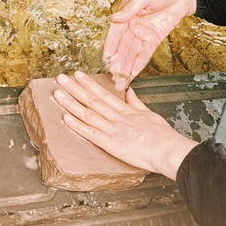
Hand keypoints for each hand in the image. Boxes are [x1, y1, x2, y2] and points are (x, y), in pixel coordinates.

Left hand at [53, 71, 197, 179]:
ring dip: (71, 103)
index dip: (89, 84)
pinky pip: (91, 133)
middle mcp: (118, 118)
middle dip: (75, 88)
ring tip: (58, 93)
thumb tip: (129, 92)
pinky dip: (77, 125)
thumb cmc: (163, 136)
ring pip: (88, 114)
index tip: (78, 76)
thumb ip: (137, 104)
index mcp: (127, 111)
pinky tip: (66, 117)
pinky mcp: (112, 144)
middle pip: (93, 100)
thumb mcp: (151, 115)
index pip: (104, 94)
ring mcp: (114, 130)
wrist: (168, 150)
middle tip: (61, 78)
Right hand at [103, 0, 196, 89]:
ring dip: (125, 67)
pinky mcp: (153, 40)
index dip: (111, 46)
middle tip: (113, 74)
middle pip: (122, 47)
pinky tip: (132, 75)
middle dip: (117, 62)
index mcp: (125, 15)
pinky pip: (144, 54)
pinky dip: (138, 64)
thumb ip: (130, 8)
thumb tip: (116, 18)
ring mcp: (142, 35)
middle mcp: (131, 27)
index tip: (107, 58)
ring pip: (132, 54)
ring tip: (120, 80)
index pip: (115, 33)